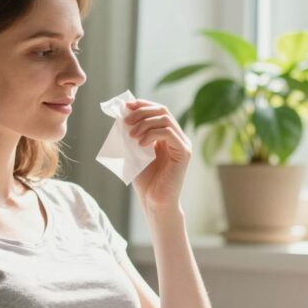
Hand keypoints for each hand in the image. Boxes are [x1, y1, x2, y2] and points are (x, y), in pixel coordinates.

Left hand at [123, 99, 191, 213]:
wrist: (154, 202)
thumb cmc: (145, 181)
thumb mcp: (133, 151)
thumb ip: (131, 134)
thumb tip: (122, 114)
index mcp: (168, 136)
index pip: (159, 111)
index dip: (143, 104)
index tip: (126, 106)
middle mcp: (178, 137)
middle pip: (162, 111)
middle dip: (142, 112)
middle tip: (126, 121)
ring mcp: (183, 144)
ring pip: (165, 119)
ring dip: (145, 123)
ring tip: (131, 135)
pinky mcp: (184, 153)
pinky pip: (169, 133)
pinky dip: (152, 134)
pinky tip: (141, 144)